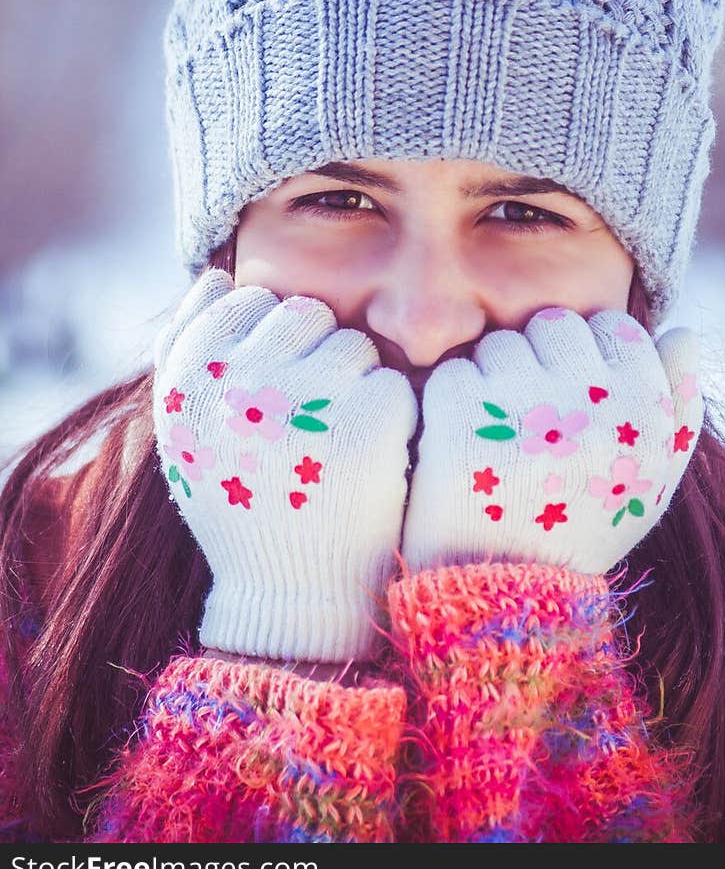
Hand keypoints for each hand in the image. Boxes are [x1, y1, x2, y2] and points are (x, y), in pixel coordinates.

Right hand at [152, 269, 417, 661]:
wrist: (291, 594)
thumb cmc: (242, 502)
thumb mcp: (187, 432)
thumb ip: (187, 350)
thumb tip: (217, 275)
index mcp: (189, 380)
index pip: (242, 300)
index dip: (267, 340)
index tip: (272, 391)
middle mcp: (239, 383)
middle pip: (303, 312)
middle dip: (315, 353)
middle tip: (310, 419)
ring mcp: (306, 401)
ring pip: (354, 343)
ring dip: (356, 383)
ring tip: (336, 443)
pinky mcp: (370, 423)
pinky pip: (393, 382)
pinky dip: (391, 417)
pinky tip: (369, 461)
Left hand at [402, 306, 702, 575]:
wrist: (510, 601)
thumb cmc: (584, 529)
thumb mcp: (653, 479)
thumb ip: (680, 403)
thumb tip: (682, 330)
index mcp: (645, 414)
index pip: (615, 328)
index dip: (589, 355)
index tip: (574, 396)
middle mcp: (591, 405)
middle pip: (554, 325)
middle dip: (538, 360)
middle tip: (529, 416)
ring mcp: (522, 411)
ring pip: (500, 344)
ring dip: (492, 380)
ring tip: (497, 438)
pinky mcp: (459, 421)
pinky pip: (453, 372)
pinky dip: (450, 403)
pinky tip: (463, 448)